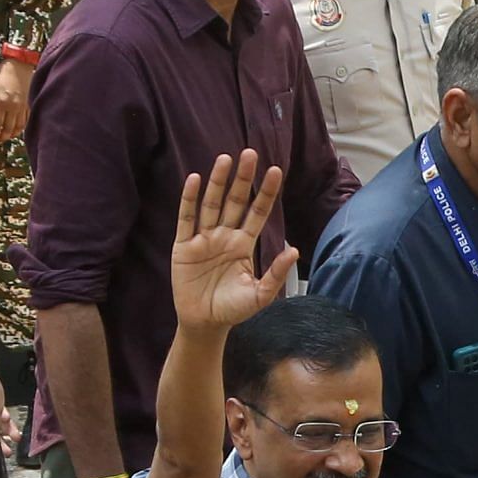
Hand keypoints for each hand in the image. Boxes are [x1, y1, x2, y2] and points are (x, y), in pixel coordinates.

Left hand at [0, 57, 32, 144]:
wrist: (20, 63)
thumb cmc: (4, 72)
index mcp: (2, 102)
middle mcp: (13, 106)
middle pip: (8, 128)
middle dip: (3, 136)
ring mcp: (22, 106)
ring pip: (19, 126)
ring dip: (12, 134)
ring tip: (7, 137)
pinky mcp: (29, 103)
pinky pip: (26, 119)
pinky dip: (22, 127)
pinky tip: (17, 129)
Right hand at [170, 152, 298, 332]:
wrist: (204, 323)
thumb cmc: (233, 309)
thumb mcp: (259, 296)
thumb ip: (276, 274)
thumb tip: (294, 250)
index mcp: (244, 244)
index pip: (257, 212)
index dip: (266, 192)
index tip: (276, 171)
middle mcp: (224, 236)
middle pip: (235, 201)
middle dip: (242, 179)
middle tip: (250, 153)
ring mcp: (203, 239)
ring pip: (211, 204)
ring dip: (217, 182)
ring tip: (225, 159)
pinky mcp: (183, 246)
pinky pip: (186, 219)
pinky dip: (190, 200)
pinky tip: (195, 180)